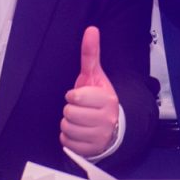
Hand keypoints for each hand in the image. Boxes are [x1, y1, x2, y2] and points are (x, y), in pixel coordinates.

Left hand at [61, 27, 122, 157]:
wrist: (114, 126)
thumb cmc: (100, 99)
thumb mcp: (96, 76)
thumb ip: (91, 54)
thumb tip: (91, 30)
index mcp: (107, 100)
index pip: (75, 97)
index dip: (74, 95)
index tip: (81, 96)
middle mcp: (106, 119)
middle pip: (69, 113)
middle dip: (71, 109)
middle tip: (81, 109)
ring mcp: (99, 136)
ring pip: (66, 127)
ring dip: (69, 123)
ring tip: (81, 120)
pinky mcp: (91, 149)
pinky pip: (66, 141)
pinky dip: (69, 137)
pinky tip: (79, 132)